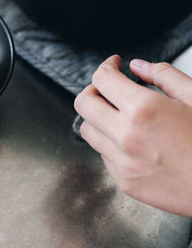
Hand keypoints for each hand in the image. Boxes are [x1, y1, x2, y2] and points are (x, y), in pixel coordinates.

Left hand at [74, 54, 191, 216]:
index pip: (102, 79)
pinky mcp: (124, 182)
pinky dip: (110, 143)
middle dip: (93, 89)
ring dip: (97, 117)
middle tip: (109, 88)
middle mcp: (126, 136)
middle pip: (83, 103)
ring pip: (87, 130)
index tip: (114, 65)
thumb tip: (137, 66)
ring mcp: (122, 162)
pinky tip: (132, 140)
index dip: (107, 66)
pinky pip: (103, 155)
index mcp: (143, 109)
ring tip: (118, 114)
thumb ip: (164, 75)